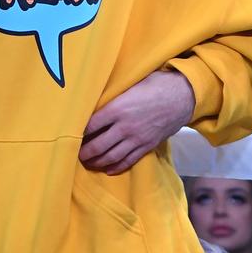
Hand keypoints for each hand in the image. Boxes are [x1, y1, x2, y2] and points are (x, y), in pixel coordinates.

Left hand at [79, 71, 194, 174]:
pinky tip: (107, 168)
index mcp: (116, 109)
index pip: (90, 126)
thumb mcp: (128, 85)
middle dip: (84, 152)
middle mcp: (124, 127)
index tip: (69, 134)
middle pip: (97, 145)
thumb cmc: (153, 84)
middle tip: (74, 154)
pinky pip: (128, 161)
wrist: (182, 96)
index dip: (78, 133)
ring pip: (111, 157)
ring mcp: (136, 139)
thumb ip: (111, 96)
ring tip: (87, 163)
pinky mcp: (147, 146)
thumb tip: (93, 99)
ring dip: (97, 162)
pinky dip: (116, 167)